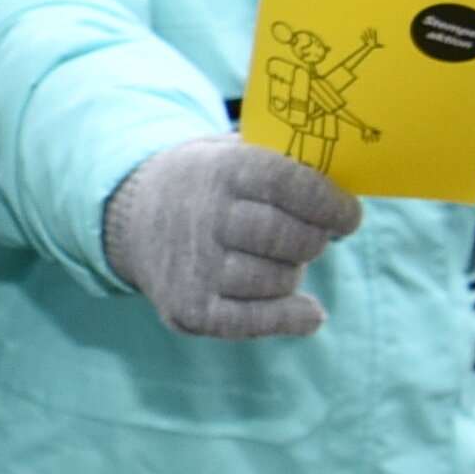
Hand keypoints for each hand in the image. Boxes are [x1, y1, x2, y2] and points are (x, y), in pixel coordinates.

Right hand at [102, 136, 361, 339]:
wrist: (126, 219)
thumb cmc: (202, 184)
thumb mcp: (229, 152)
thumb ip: (282, 163)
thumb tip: (346, 187)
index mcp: (219, 170)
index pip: (292, 186)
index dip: (331, 205)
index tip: (349, 217)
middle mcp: (203, 217)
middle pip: (294, 239)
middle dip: (313, 242)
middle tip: (309, 239)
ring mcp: (195, 267)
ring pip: (282, 280)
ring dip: (291, 273)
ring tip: (272, 261)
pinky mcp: (190, 309)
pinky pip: (262, 321)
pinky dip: (294, 317)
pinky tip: (307, 311)